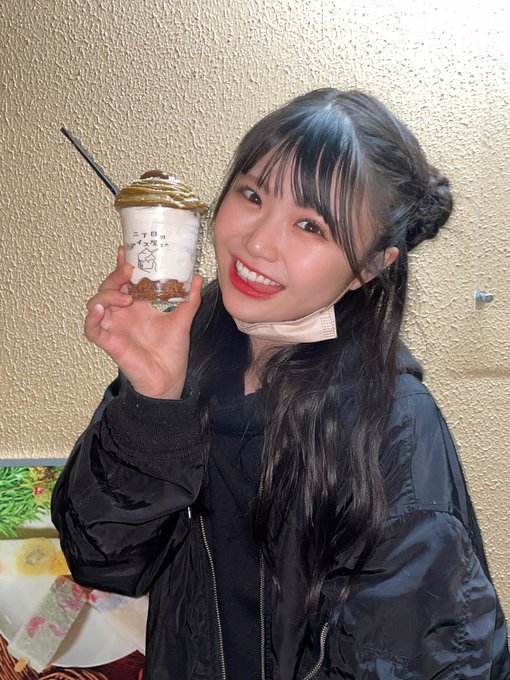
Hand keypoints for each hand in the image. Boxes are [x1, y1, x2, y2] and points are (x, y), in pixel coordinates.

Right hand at [84, 247, 201, 398]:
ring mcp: (114, 327)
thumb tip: (198, 277)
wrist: (170, 378)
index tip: (125, 249)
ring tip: (125, 295)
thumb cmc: (172, 352)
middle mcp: (123, 314)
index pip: (124, 280)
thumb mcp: (183, 319)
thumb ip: (190, 299)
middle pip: (108, 287)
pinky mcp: (109, 342)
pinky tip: (100, 309)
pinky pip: (91, 328)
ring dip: (107, 294)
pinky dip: (92, 318)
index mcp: (137, 306)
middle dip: (115, 276)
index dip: (121, 264)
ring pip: (96, 303)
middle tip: (129, 271)